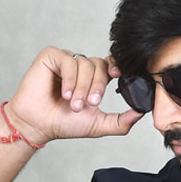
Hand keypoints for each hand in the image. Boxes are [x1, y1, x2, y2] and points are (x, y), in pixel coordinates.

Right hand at [5, 46, 144, 145]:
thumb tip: (141, 113)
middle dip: (97, 86)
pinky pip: (68, 61)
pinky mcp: (51, 56)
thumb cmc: (64, 123)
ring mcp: (66, 60)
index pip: (111, 65)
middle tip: (89, 104)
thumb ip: (121, 121)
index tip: (118, 76)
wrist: (39, 125)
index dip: (116, 67)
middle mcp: (81, 66)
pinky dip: (69, 79)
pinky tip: (64, 94)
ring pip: (85, 64)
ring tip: (72, 104)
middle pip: (100, 65)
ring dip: (81, 87)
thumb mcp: (99, 124)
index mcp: (93, 78)